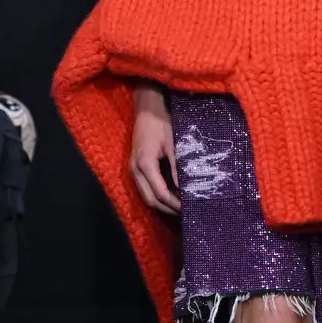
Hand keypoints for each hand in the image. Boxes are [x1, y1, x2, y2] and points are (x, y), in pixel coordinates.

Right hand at [131, 86, 180, 215]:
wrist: (147, 110)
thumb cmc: (161, 123)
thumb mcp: (173, 144)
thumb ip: (177, 168)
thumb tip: (184, 189)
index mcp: (145, 164)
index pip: (159, 193)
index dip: (174, 204)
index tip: (188, 208)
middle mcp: (135, 170)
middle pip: (150, 200)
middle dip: (167, 209)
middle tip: (185, 213)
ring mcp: (133, 169)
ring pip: (146, 196)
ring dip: (161, 204)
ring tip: (179, 207)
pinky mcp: (135, 167)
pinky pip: (145, 188)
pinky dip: (157, 196)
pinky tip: (170, 196)